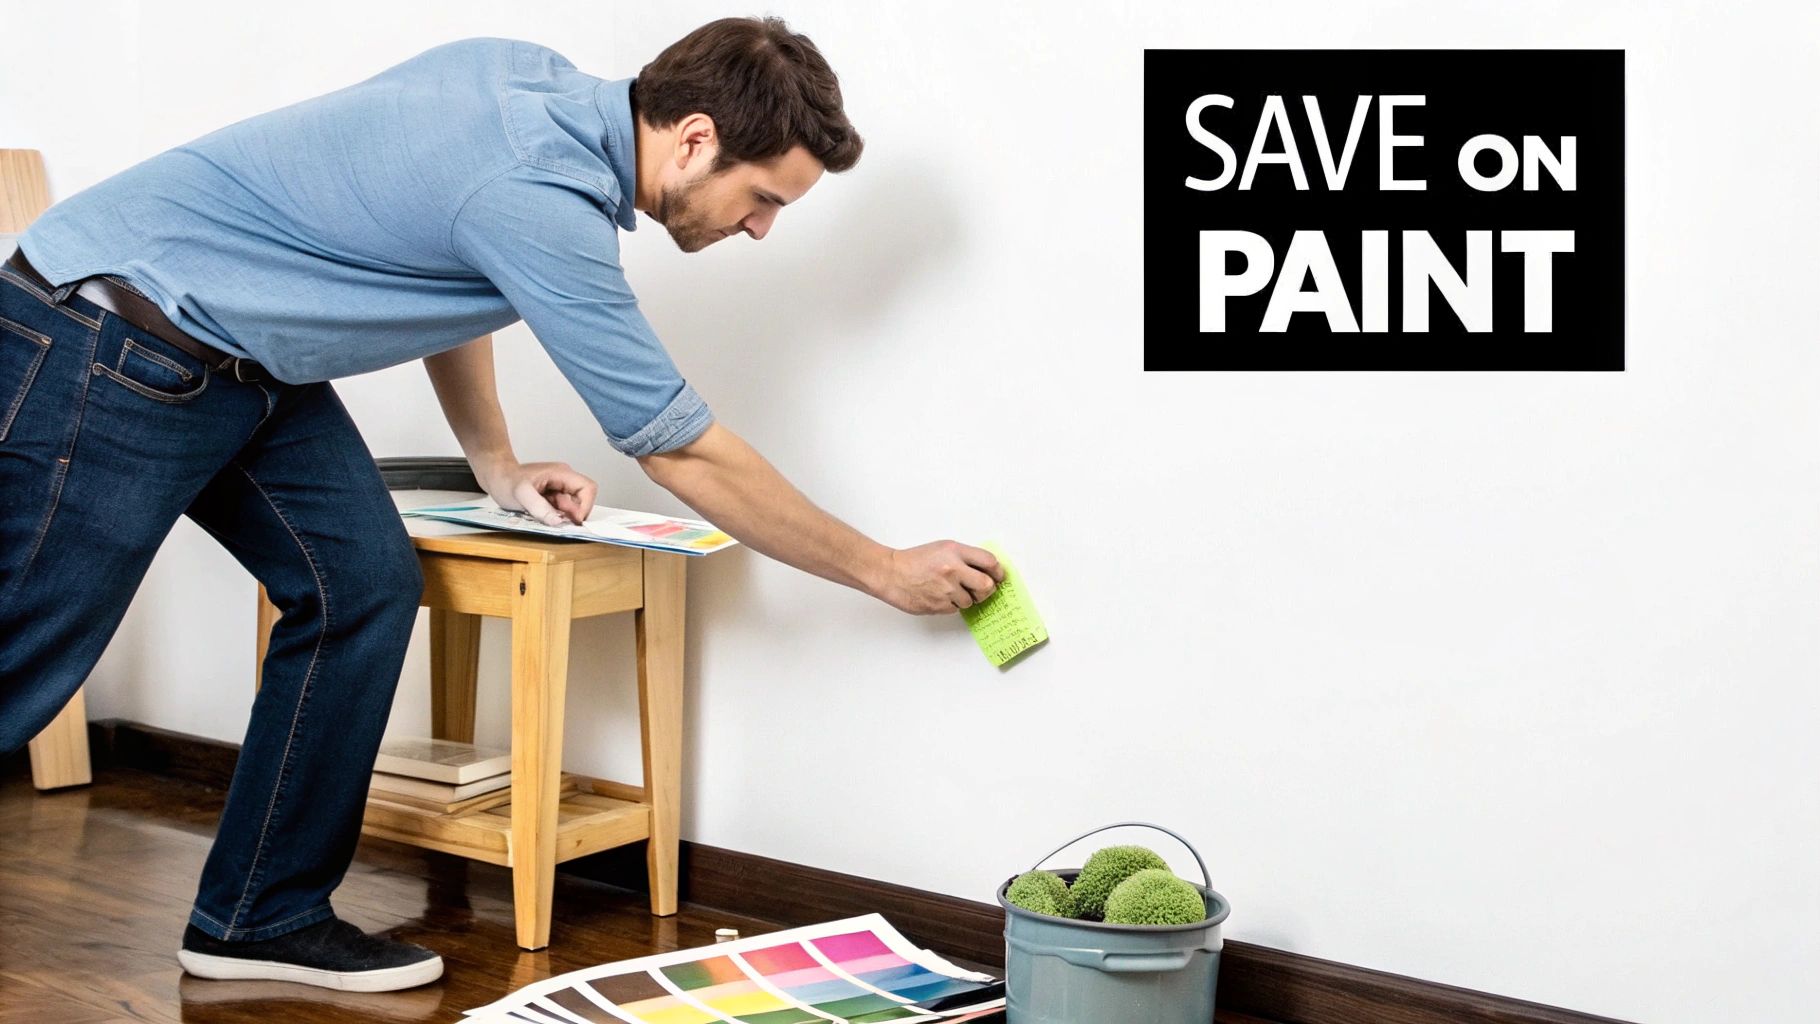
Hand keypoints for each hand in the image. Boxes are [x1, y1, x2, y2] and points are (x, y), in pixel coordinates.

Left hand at [479, 460, 597, 526]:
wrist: (495, 477)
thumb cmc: (506, 480)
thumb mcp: (521, 494)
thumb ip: (540, 507)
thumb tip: (558, 521)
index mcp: (561, 473)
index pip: (588, 488)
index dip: (585, 506)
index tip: (572, 519)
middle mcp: (564, 480)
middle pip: (582, 500)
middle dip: (570, 514)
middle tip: (552, 518)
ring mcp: (559, 489)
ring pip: (572, 508)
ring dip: (561, 516)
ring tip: (542, 515)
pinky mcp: (553, 498)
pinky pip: (561, 510)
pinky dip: (554, 517)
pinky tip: (540, 515)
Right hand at [875, 541, 1005, 614]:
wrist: (891, 573)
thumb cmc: (915, 560)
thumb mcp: (942, 549)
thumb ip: (965, 557)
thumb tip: (987, 570)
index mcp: (955, 552)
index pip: (989, 562)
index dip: (998, 571)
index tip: (999, 576)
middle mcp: (953, 569)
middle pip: (987, 585)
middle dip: (987, 589)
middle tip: (981, 589)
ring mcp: (946, 589)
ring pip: (971, 601)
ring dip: (965, 598)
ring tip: (949, 589)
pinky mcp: (939, 605)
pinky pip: (956, 609)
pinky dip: (952, 605)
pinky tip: (940, 595)